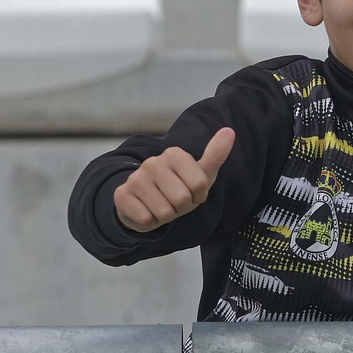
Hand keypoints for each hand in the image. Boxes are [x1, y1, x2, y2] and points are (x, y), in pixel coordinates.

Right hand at [113, 128, 234, 233]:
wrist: (145, 203)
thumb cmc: (179, 188)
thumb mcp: (201, 174)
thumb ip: (215, 154)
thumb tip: (229, 131)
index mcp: (174, 154)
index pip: (200, 184)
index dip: (198, 196)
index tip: (191, 192)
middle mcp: (153, 162)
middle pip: (182, 198)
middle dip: (182, 207)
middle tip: (174, 202)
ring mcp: (136, 178)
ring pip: (164, 211)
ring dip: (166, 216)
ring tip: (161, 206)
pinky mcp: (122, 195)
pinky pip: (147, 219)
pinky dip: (150, 222)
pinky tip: (146, 211)